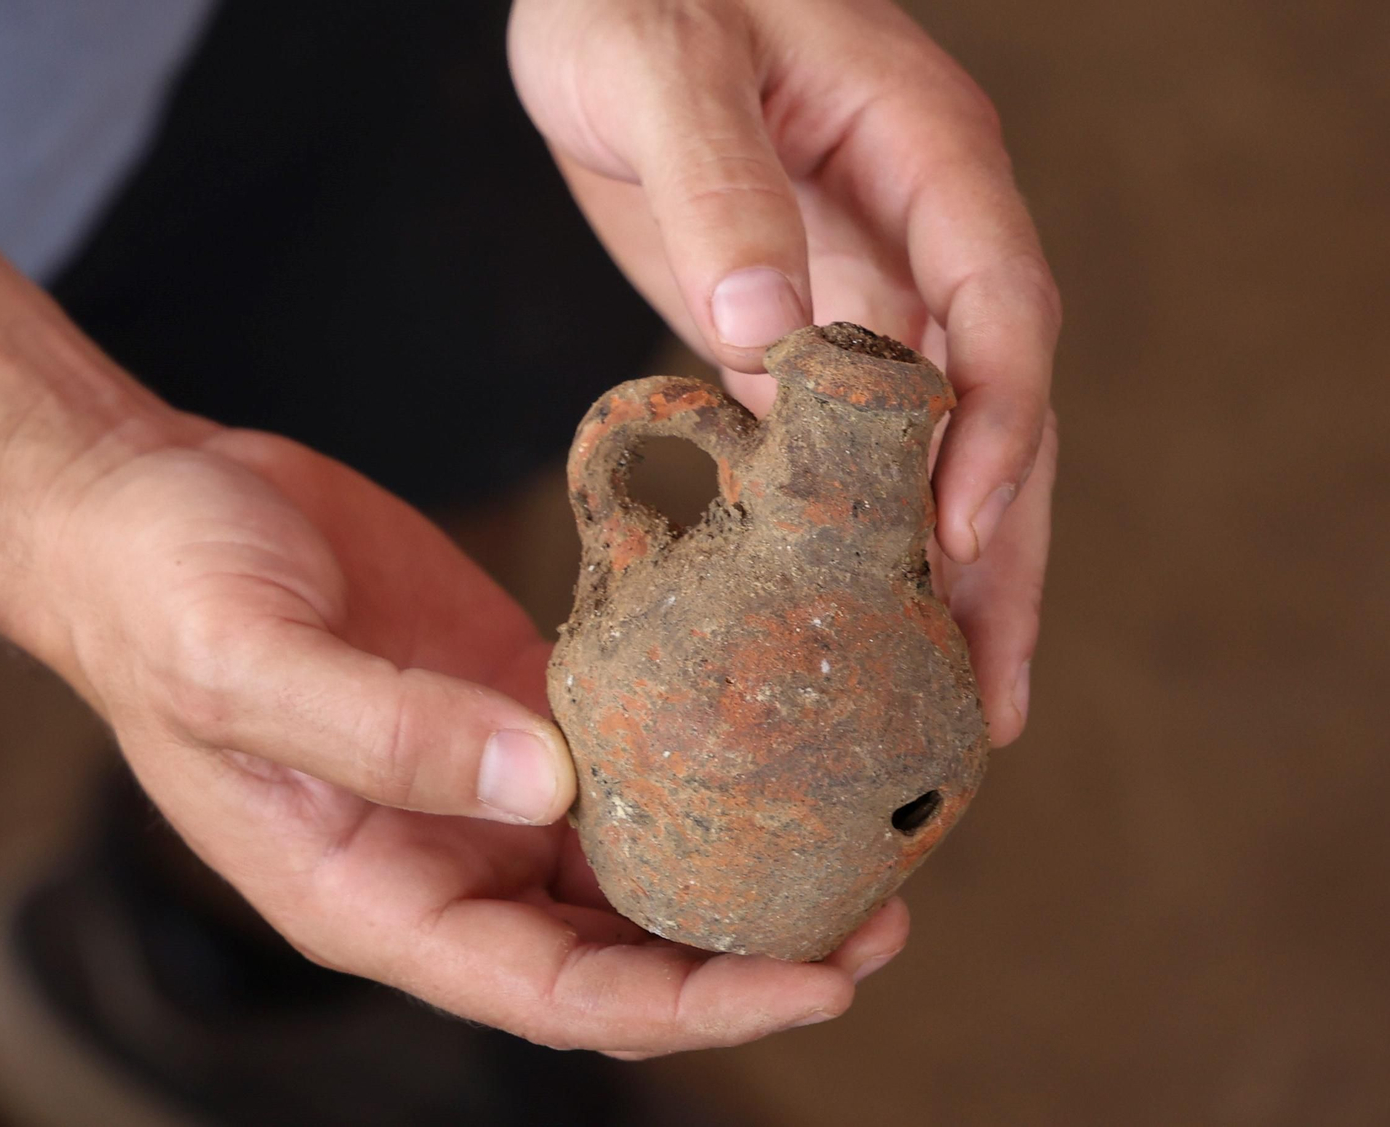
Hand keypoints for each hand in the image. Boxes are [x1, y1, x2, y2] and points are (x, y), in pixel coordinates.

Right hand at [30, 426, 908, 1055]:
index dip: (689, 1004)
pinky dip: (703, 759)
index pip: (557, 991)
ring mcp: (482, 782)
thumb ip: (384, 734)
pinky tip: (779, 733)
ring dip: (744, 862)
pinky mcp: (510, 701)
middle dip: (750, 953)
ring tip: (863, 836)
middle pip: (621, 947)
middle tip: (880, 921)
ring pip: (636, 859)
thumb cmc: (161, 594)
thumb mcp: (245, 662)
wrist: (146, 503)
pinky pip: (623, 751)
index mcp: (375, 896)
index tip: (816, 984)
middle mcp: (443, 859)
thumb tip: (545, 787)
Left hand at [510, 0, 1060, 742]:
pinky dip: (855, 536)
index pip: (1001, 308)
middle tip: (993, 697)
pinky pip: (841, 447)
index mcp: (923, 156)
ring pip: (927, 448)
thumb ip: (717, 184)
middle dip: (1001, 552)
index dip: (997, 425)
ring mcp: (858, 287)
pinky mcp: (789, 329)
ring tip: (943, 703)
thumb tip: (767, 333)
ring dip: (942, 572)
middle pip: (993, 410)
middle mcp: (914, 234)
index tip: (961, 533)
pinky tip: (846, 622)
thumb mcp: (666, 67)